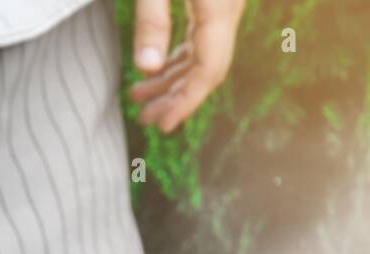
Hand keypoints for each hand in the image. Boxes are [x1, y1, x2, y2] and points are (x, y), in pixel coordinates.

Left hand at [129, 0, 244, 133]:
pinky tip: (155, 68)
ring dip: (172, 79)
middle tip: (145, 116)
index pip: (208, 70)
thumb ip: (152, 20)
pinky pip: (201, 39)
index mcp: (219, 9)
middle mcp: (228, 12)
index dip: (186, 103)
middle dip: (175, 97)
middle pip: (207, 69)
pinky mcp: (216, 1)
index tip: (163, 124)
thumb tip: (146, 67)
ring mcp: (225, 6)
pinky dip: (177, 59)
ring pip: (203, 56)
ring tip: (141, 94)